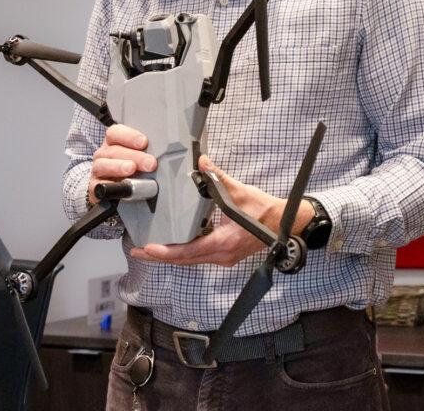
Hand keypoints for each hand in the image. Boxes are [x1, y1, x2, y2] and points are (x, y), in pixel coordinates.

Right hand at [88, 124, 156, 204]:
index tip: (144, 142)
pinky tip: (119, 186)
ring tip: (131, 169)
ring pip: (103, 165)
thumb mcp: (136, 156)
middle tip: (150, 163)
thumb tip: (163, 154)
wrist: (108, 188)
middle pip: (114, 150)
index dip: (130, 136)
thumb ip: (145, 152)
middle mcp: (103, 154)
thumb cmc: (126, 167)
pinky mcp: (94, 186)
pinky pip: (98, 185)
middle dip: (135, 156)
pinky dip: (109, 185)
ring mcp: (97, 170)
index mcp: (112, 142)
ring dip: (119, 166)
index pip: (115, 133)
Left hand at [129, 156, 314, 266]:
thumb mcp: (241, 192)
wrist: (286, 224)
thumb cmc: (264, 210)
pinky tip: (172, 246)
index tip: (148, 248)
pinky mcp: (225, 256)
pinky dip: (183, 254)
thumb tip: (202, 162)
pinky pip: (199, 257)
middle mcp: (221, 255)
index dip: (166, 251)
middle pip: (184, 261)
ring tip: (149, 250)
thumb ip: (219, 177)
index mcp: (223, 242)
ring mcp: (224, 258)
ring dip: (170, 257)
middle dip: (160, 257)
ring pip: (190, 262)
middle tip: (137, 251)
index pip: (188, 251)